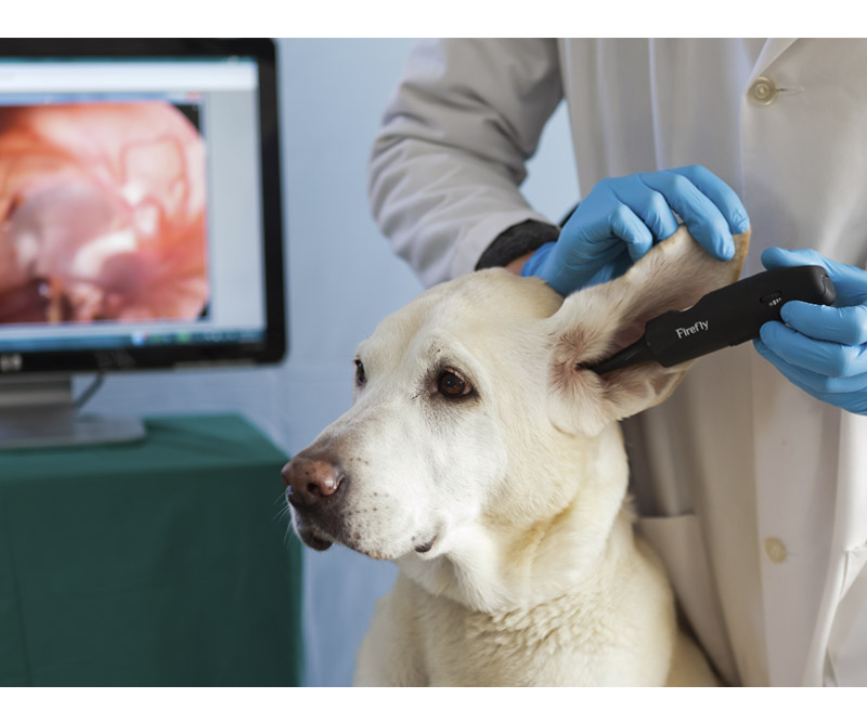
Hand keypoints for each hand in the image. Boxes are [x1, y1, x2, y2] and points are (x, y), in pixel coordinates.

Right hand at [520, 165, 749, 295]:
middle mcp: (634, 185)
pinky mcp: (593, 214)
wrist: (568, 285)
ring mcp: (611, 195)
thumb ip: (683, 243)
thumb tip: (727, 248)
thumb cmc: (614, 271)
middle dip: (707, 218)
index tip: (740, 225)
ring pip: (653, 203)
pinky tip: (635, 260)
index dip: (721, 198)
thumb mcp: (657, 253)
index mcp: (654, 189)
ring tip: (663, 261)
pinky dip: (638, 242)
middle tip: (722, 249)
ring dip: (666, 236)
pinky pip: (626, 219)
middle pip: (680, 186)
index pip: (695, 178)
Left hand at [754, 248, 866, 414]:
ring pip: (824, 383)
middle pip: (835, 362)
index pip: (852, 327)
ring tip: (766, 341)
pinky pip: (821, 392)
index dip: (814, 320)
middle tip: (766, 330)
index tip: (787, 309)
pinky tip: (782, 356)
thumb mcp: (848, 281)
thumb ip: (810, 266)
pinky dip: (795, 373)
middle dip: (791, 346)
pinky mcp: (857, 398)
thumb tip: (771, 257)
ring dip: (786, 362)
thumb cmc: (864, 304)